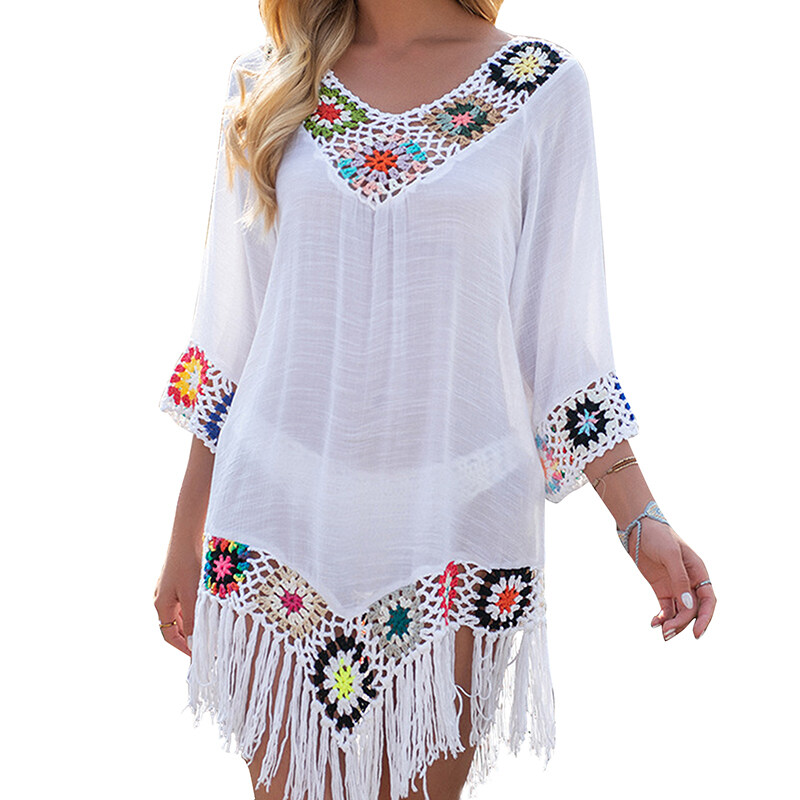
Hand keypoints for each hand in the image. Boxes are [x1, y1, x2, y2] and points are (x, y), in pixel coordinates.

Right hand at [153, 542, 201, 656]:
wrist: (187, 535)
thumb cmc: (189, 564)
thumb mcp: (193, 596)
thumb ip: (194, 620)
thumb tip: (195, 643)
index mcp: (161, 604)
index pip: (170, 636)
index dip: (184, 648)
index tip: (199, 657)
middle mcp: (161, 598)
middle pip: (175, 625)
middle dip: (191, 636)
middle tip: (210, 644)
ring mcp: (168, 588)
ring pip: (182, 613)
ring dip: (195, 622)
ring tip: (213, 629)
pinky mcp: (177, 578)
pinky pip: (185, 600)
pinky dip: (196, 608)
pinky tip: (210, 607)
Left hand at [626, 518, 715, 640]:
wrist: (637, 527)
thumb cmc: (658, 536)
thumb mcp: (670, 555)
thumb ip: (680, 579)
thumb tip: (688, 606)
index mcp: (699, 572)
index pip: (708, 601)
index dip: (705, 619)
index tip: (696, 634)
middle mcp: (690, 582)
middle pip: (692, 610)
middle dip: (683, 623)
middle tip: (667, 633)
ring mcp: (675, 586)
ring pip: (679, 612)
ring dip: (673, 624)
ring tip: (661, 632)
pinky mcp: (661, 588)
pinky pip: (665, 608)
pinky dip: (662, 618)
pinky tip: (654, 623)